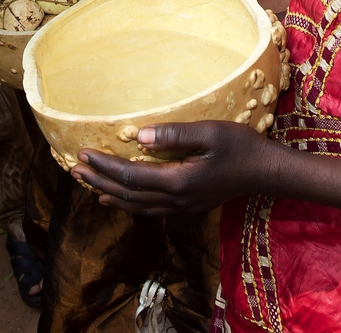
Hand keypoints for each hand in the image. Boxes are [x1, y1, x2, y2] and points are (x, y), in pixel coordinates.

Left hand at [72, 120, 272, 215]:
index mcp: (179, 181)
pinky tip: (119, 198)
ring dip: (110, 194)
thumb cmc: (241, 146)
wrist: (267, 172)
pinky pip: (149, 209)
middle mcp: (177, 200)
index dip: (105, 166)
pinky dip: (129, 203)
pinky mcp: (188, 205)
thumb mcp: (210, 132)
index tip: (83, 153)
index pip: (131, 177)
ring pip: (137, 206)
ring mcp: (182, 207)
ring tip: (88, 184)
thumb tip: (139, 137)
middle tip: (73, 169)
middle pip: (129, 194)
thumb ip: (175, 134)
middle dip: (99, 181)